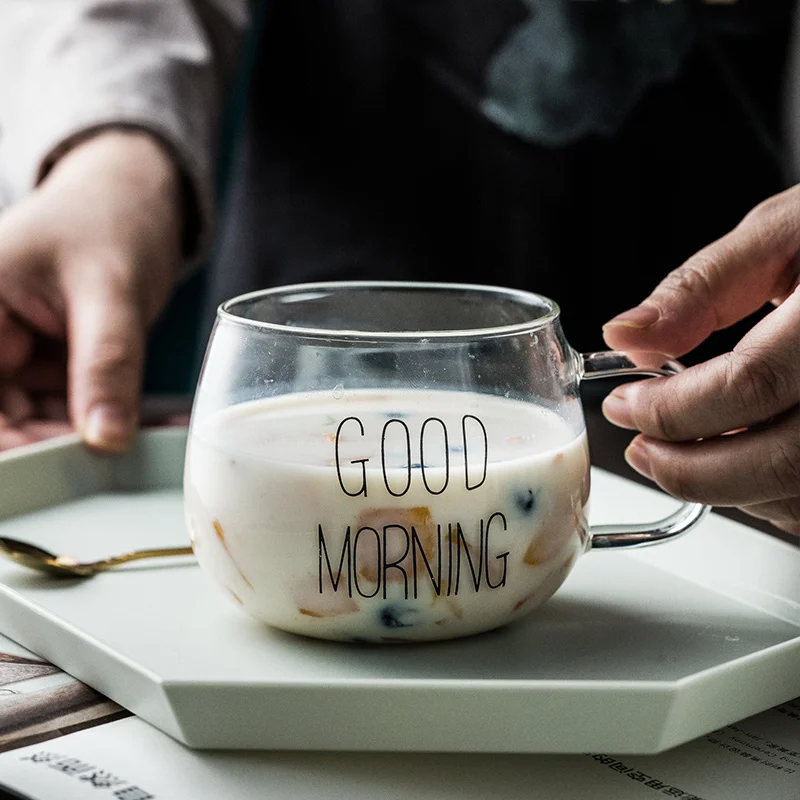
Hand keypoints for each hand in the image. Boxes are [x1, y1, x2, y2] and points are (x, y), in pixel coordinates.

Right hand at [0, 130, 181, 451]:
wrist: (133, 202)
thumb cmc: (110, 221)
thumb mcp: (110, 290)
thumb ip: (106, 362)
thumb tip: (106, 438)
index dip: (12, 440)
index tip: (58, 464)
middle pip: (4, 419)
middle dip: (57, 444)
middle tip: (115, 459)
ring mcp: (15, 358)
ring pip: (39, 424)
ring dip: (92, 438)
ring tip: (149, 440)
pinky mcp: (50, 367)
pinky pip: (73, 410)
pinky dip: (110, 419)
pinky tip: (154, 425)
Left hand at [601, 185, 799, 534]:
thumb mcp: (787, 231)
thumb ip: (703, 285)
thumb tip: (627, 337)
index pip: (750, 385)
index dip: (672, 407)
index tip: (624, 405)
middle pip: (780, 460)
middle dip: (687, 467)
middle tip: (640, 449)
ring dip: (726, 489)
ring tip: (680, 454)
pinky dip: (770, 497)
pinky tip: (741, 459)